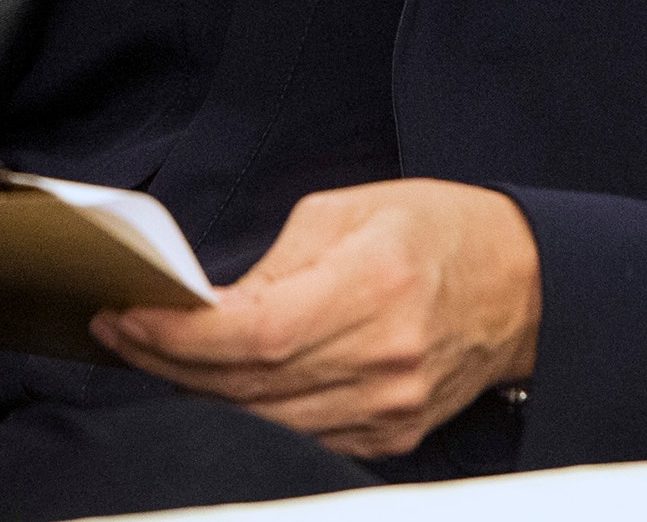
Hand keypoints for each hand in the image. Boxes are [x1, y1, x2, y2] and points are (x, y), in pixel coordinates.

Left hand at [91, 180, 539, 458]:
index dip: (181, 338)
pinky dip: (252, 411)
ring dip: (201, 390)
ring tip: (156, 354)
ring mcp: (390, 407)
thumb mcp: (351, 210)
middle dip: (172, 360)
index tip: (129, 317)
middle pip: (249, 385)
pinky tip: (219, 381)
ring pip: (266, 420)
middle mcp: (384, 358)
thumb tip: (208, 308)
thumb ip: (275, 263)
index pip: (254, 335)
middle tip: (122, 330)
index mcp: (374, 287)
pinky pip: (300, 435)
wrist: (524, 284)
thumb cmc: (440, 230)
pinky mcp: (392, 434)